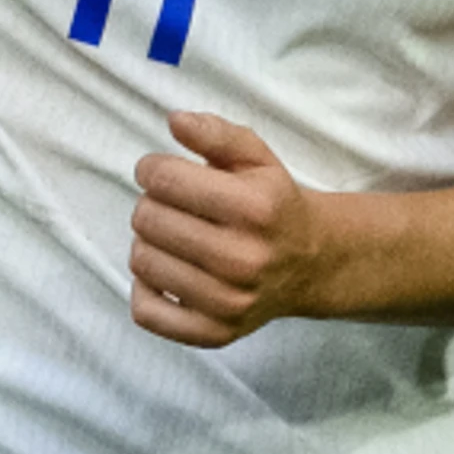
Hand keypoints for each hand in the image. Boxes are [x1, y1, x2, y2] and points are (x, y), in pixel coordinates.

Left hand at [129, 110, 334, 348]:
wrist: (312, 263)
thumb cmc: (272, 203)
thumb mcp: (256, 158)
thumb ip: (217, 133)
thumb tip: (175, 120)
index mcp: (255, 209)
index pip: (163, 178)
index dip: (153, 168)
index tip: (164, 173)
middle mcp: (244, 259)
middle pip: (147, 219)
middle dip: (152, 204)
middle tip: (175, 208)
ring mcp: (230, 301)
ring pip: (141, 261)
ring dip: (148, 243)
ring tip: (174, 238)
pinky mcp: (215, 333)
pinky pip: (146, 312)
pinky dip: (146, 291)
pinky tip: (168, 274)